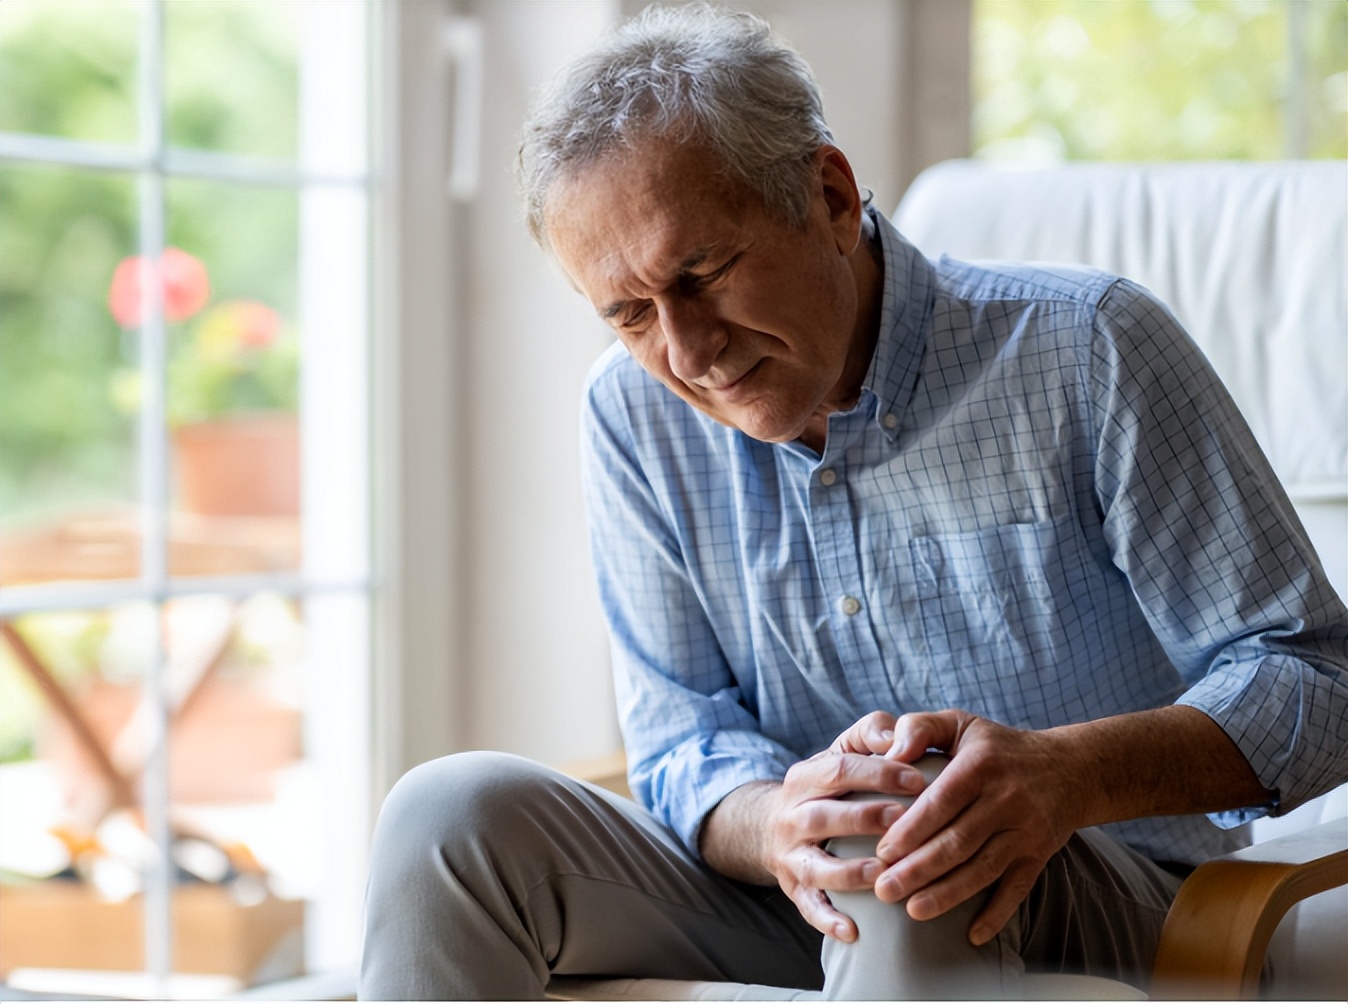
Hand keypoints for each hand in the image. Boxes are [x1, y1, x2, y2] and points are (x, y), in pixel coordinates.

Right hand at [758, 714, 927, 941]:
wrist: (773, 823)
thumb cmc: (829, 783)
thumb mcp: (842, 750)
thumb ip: (871, 733)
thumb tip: (897, 736)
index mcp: (804, 777)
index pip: (840, 769)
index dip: (880, 774)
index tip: (920, 780)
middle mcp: (791, 815)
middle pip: (823, 816)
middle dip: (863, 818)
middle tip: (902, 820)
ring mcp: (790, 855)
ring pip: (815, 865)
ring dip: (849, 871)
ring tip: (882, 873)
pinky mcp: (793, 888)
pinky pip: (808, 907)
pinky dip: (828, 920)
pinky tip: (854, 932)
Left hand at [872, 710, 1084, 944]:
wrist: (1071, 767)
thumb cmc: (997, 746)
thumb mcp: (960, 723)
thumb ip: (919, 729)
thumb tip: (890, 755)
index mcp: (981, 765)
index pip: (941, 802)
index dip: (911, 829)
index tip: (881, 852)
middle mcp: (1007, 798)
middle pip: (958, 842)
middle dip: (918, 870)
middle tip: (884, 891)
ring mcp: (1027, 830)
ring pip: (983, 869)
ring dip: (948, 894)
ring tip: (912, 910)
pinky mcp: (1040, 854)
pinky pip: (1018, 888)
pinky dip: (997, 914)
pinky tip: (972, 935)